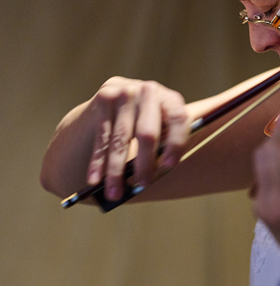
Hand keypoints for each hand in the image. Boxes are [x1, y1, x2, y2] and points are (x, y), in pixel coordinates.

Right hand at [86, 76, 189, 200]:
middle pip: (147, 133)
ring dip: (116, 171)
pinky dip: (98, 163)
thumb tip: (158, 173)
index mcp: (170, 98)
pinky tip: (95, 180)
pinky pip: (101, 138)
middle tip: (143, 184)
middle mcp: (148, 91)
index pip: (178, 120)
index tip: (169, 165)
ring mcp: (124, 92)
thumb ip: (166, 142)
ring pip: (120, 140)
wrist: (119, 96)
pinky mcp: (104, 98)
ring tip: (115, 194)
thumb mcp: (163, 124)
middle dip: (144, 163)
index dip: (176, 143)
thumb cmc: (150, 121)